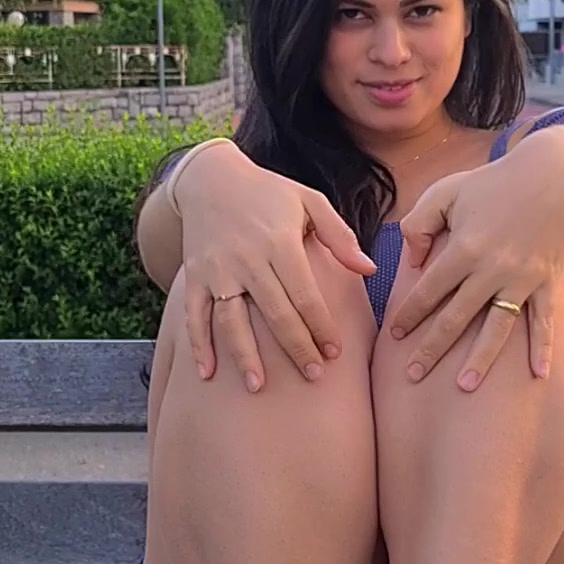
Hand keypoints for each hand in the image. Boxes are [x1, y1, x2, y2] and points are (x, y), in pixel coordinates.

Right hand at [173, 144, 375, 389]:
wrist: (210, 178)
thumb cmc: (269, 192)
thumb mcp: (308, 200)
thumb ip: (339, 236)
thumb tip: (369, 269)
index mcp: (279, 241)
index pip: (305, 294)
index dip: (321, 326)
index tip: (336, 352)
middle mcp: (247, 258)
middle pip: (275, 313)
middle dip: (296, 348)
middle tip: (313, 376)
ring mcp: (217, 270)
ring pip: (232, 319)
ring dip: (245, 354)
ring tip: (258, 386)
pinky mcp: (194, 276)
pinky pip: (194, 315)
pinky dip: (198, 344)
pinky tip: (207, 373)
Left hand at [389, 134, 563, 389]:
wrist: (551, 173)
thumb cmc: (492, 182)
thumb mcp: (446, 191)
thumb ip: (418, 224)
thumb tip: (411, 263)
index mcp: (463, 248)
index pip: (428, 291)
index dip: (408, 314)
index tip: (394, 335)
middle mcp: (491, 269)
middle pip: (455, 318)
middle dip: (431, 348)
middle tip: (412, 375)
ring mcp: (522, 279)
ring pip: (497, 328)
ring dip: (480, 359)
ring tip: (465, 387)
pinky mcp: (548, 282)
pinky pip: (545, 321)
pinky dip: (543, 348)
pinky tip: (539, 375)